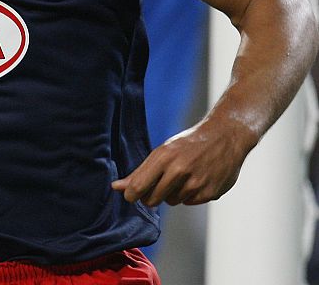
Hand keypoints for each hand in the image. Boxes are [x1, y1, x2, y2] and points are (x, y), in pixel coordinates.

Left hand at [111, 117, 256, 206]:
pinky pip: (189, 202)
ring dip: (172, 193)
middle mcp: (179, 171)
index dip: (131, 195)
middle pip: (153, 199)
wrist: (224, 137)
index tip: (130, 196)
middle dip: (151, 196)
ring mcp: (196, 183)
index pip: (139, 186)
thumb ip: (140, 173)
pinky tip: (196, 179)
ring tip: (182, 175)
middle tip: (158, 183)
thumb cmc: (187, 144)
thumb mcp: (162, 152)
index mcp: (163, 157)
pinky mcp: (209, 193)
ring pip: (172, 201)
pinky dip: (189, 195)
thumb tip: (116, 187)